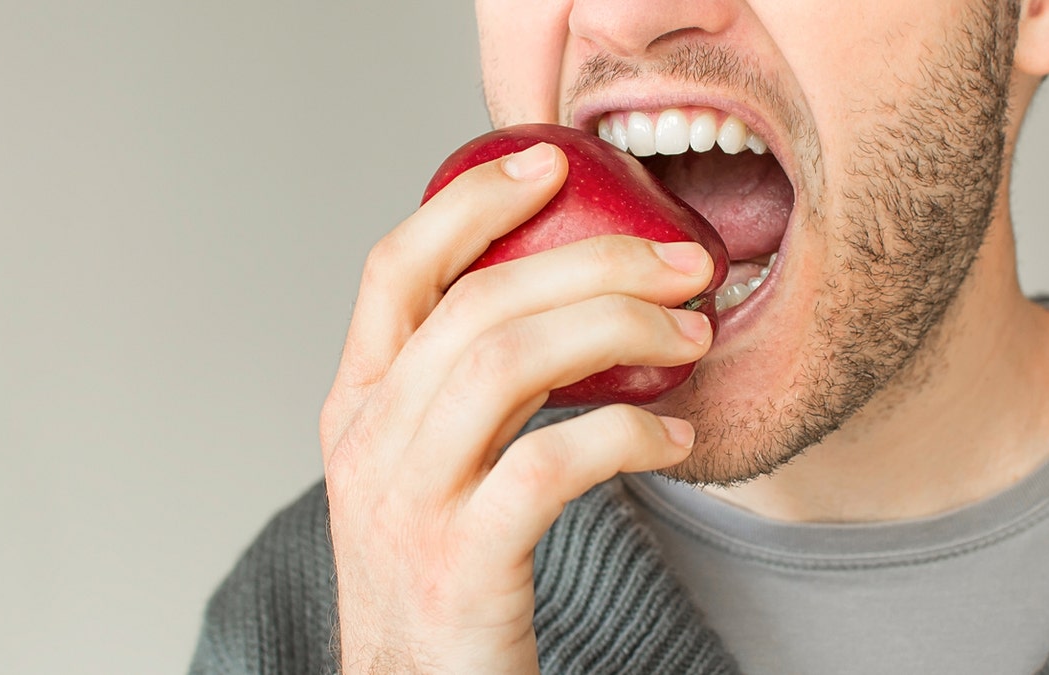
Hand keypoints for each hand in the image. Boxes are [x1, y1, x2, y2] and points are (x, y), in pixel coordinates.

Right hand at [319, 142, 713, 672]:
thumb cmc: (439, 571)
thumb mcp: (423, 464)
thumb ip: (463, 387)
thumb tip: (570, 304)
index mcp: (358, 404)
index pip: (394, 269)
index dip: (469, 203)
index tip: (548, 166)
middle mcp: (368, 442)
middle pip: (476, 303)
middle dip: (593, 264)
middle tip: (682, 265)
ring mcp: (407, 503)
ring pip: (506, 362)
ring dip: (617, 332)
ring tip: (691, 339)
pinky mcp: (461, 564)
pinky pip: (549, 465)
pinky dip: (626, 438)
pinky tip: (676, 443)